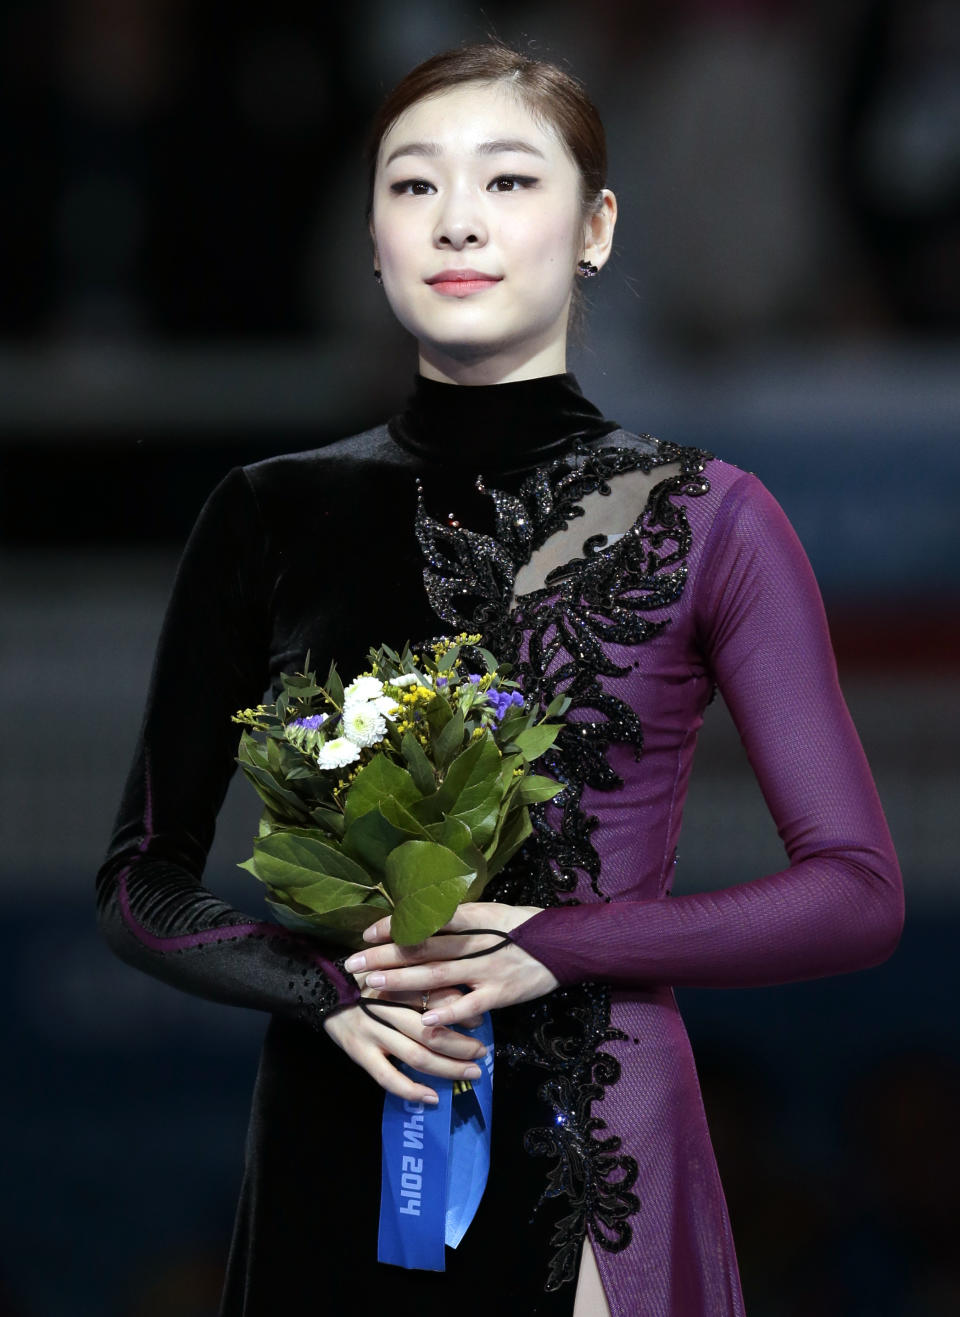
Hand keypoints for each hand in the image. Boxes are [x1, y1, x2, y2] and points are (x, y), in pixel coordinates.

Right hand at [322, 983, 486, 1105]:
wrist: (319, 985)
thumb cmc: (364, 974)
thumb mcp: (391, 965)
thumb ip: (420, 974)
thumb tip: (460, 994)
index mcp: (396, 981)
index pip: (437, 997)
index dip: (461, 1011)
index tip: (480, 1020)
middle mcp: (386, 1006)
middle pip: (432, 1031)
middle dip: (462, 1045)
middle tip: (482, 1053)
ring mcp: (371, 1031)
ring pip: (416, 1055)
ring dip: (447, 1068)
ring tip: (470, 1073)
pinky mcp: (358, 1052)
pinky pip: (387, 1077)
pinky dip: (411, 1090)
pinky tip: (431, 1098)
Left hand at [342, 902, 559, 1030]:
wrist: (566, 944)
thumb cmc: (523, 928)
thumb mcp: (491, 913)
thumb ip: (458, 919)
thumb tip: (419, 919)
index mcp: (474, 916)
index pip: (426, 918)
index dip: (395, 925)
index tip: (366, 932)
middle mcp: (476, 941)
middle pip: (424, 947)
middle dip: (385, 955)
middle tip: (353, 962)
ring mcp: (488, 969)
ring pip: (439, 974)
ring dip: (403, 981)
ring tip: (372, 985)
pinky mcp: (500, 994)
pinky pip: (469, 1004)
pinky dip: (446, 1012)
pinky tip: (422, 1019)